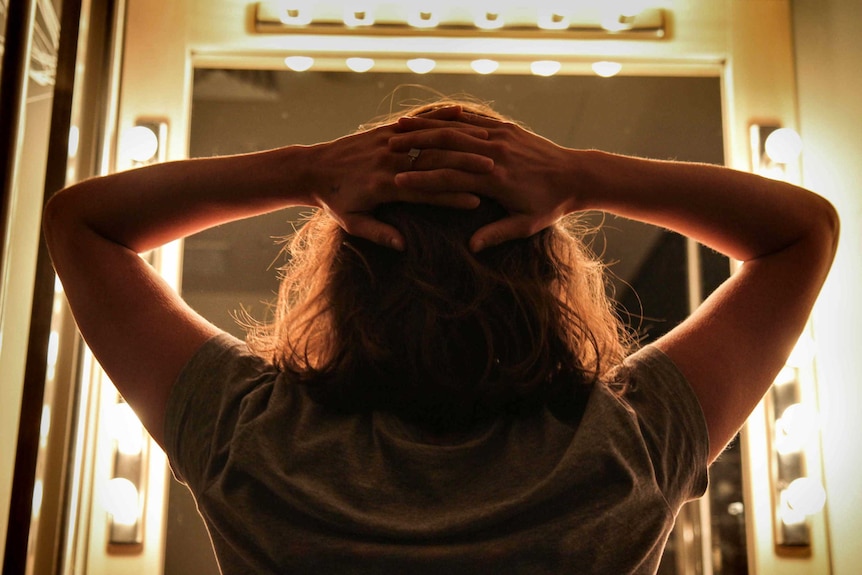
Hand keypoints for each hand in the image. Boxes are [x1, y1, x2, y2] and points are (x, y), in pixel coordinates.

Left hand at [310, 108, 493, 249]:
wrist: (312, 167)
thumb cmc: (333, 200)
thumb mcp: (352, 222)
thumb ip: (378, 233)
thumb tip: (403, 245)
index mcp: (384, 186)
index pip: (425, 192)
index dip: (451, 197)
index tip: (476, 202)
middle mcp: (388, 160)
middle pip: (434, 162)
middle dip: (464, 165)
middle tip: (493, 170)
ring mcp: (388, 141)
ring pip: (429, 139)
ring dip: (459, 140)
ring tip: (487, 143)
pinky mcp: (385, 129)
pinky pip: (417, 121)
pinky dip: (438, 116)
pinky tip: (461, 113)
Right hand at [391, 111, 577, 250]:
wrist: (576, 174)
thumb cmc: (550, 205)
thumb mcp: (526, 225)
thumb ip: (498, 234)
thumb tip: (471, 247)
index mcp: (497, 179)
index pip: (450, 177)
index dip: (421, 180)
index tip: (395, 183)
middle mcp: (496, 153)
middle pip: (447, 146)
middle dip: (414, 147)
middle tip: (384, 149)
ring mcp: (501, 136)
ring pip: (456, 127)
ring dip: (424, 127)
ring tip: (396, 127)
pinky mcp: (505, 127)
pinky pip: (471, 118)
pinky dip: (447, 117)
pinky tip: (427, 117)